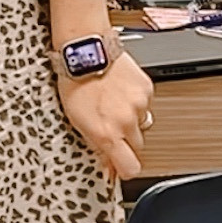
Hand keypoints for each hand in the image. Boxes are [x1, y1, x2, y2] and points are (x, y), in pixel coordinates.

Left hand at [55, 50, 152, 181]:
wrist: (86, 52)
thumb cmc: (74, 83)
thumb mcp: (77, 121)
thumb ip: (97, 145)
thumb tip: (108, 165)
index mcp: (107, 133)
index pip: (130, 168)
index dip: (126, 170)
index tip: (121, 168)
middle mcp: (126, 122)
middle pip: (138, 146)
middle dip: (126, 141)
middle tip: (111, 126)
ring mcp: (139, 105)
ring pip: (143, 124)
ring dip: (131, 120)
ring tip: (113, 105)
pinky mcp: (147, 90)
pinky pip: (145, 104)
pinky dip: (135, 102)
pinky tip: (119, 92)